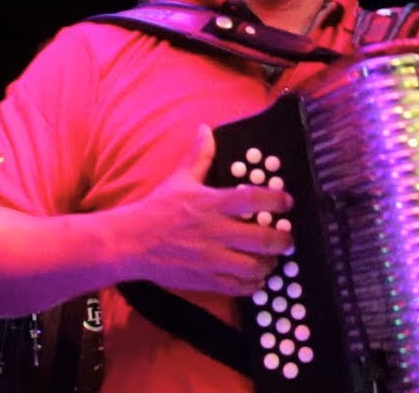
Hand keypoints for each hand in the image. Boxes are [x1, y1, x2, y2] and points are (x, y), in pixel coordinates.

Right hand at [109, 125, 293, 296]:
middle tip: (288, 238)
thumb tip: (205, 130)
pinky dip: (253, 285)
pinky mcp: (204, 280)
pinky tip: (255, 278)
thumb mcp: (179, 179)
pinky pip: (238, 288)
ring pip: (254, 267)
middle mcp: (214, 232)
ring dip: (269, 264)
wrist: (130, 242)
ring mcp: (210, 259)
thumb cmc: (157, 210)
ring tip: (272, 259)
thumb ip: (199, 156)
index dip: (277, 200)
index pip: (253, 199)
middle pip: (262, 239)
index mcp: (211, 204)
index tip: (288, 201)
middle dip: (283, 240)